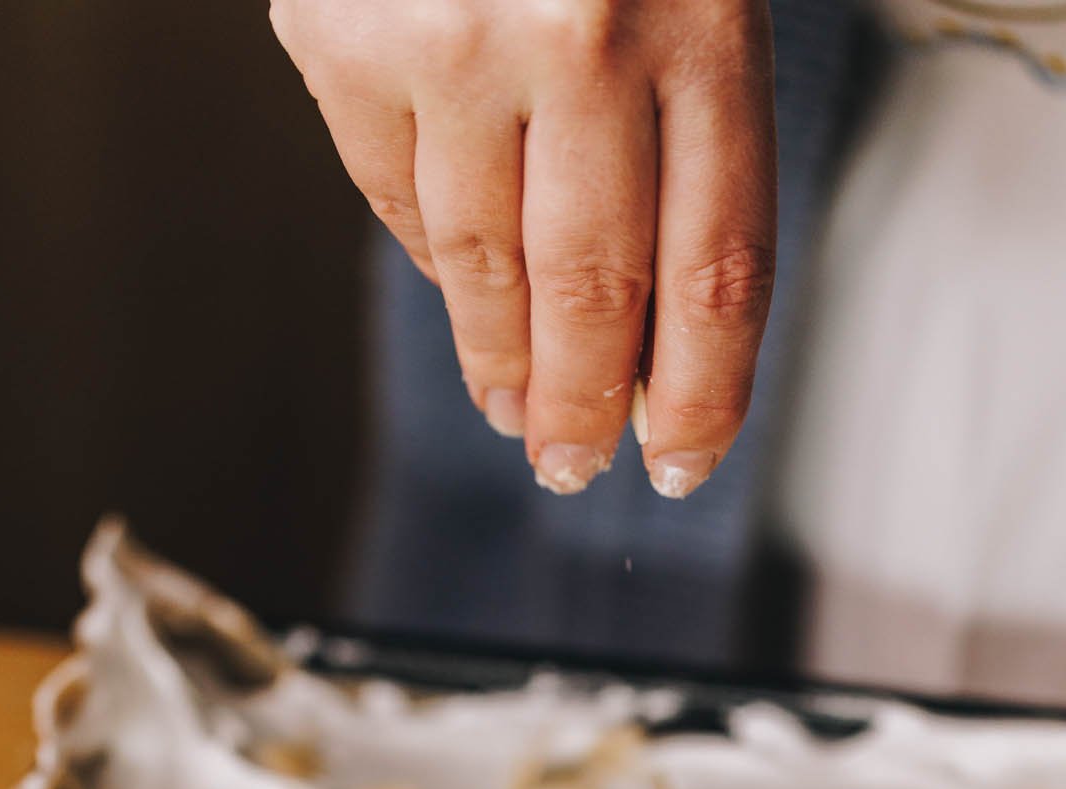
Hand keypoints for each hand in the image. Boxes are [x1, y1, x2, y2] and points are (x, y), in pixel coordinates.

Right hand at [270, 0, 775, 497]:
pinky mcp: (346, 36)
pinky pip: (394, 193)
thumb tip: (653, 333)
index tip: (683, 460)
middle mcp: (582, 36)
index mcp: (704, 16)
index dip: (703, 391)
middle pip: (595, 294)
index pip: (719, 268)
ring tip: (514, 410)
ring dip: (500, 361)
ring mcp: (454, 39)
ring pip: (481, 265)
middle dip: (585, 408)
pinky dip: (430, 252)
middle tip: (572, 467)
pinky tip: (463, 287)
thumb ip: (687, 122)